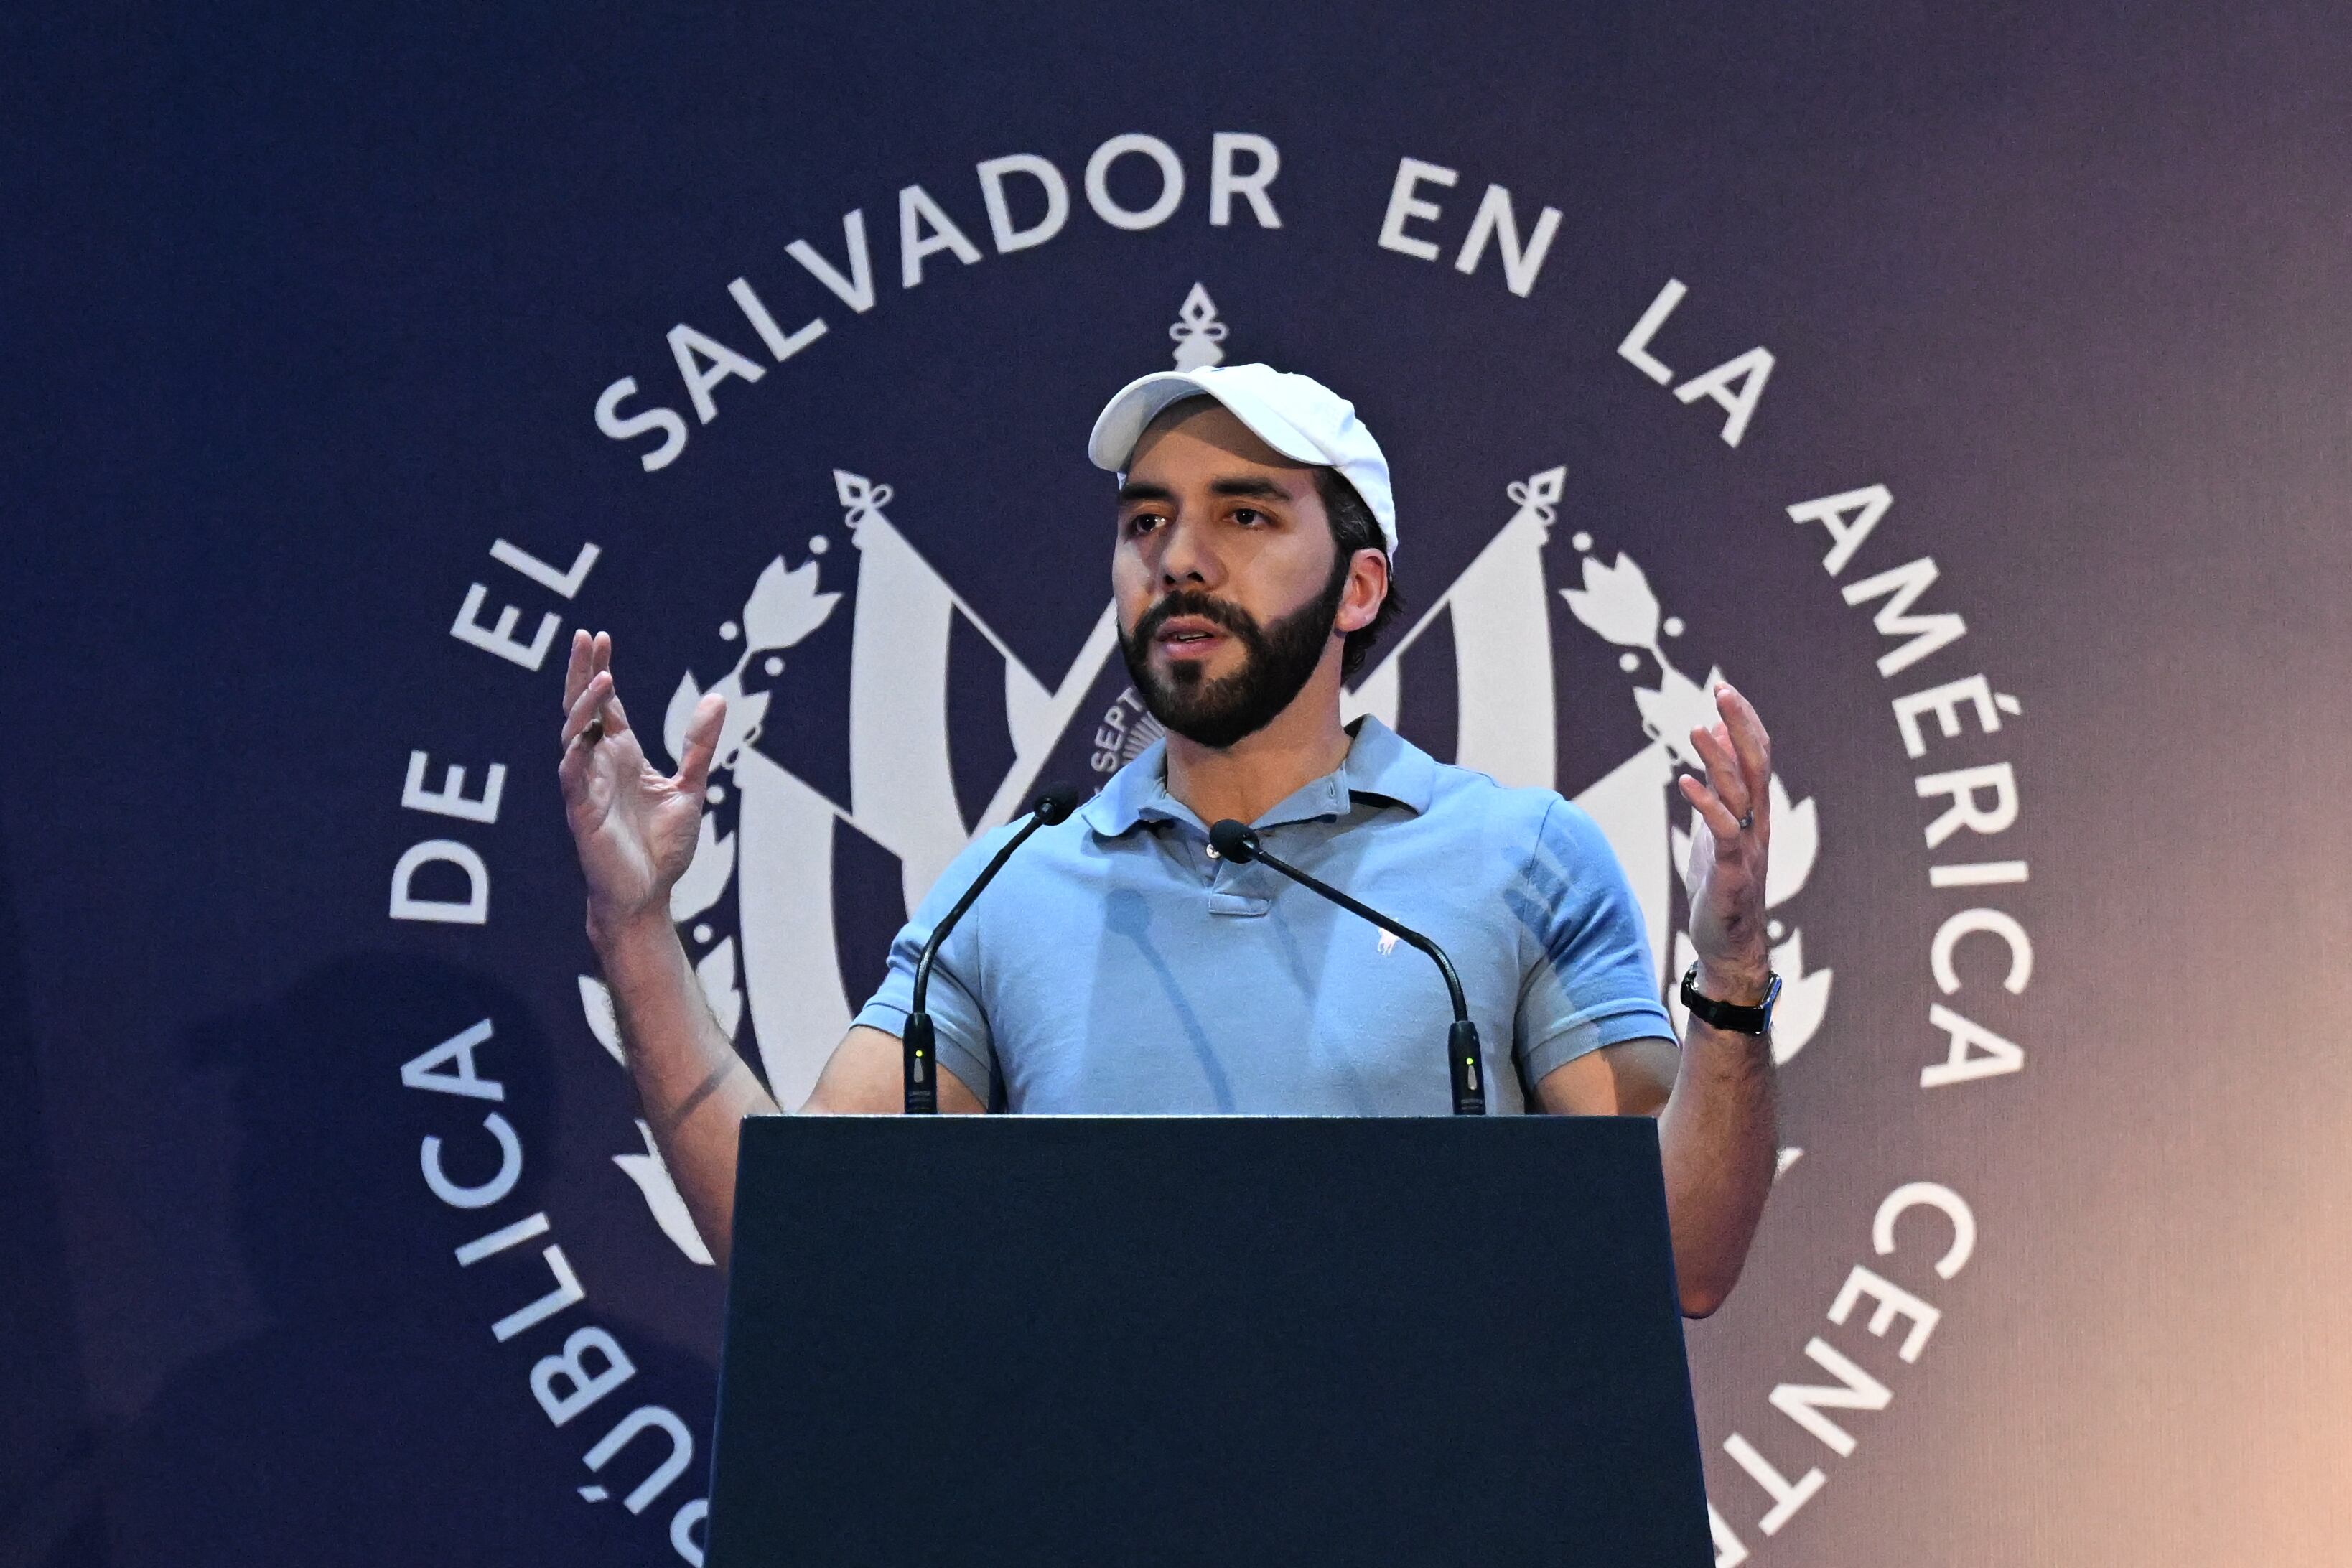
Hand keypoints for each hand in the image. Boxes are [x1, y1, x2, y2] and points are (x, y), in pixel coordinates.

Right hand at [557, 629, 725, 946]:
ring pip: (574, 735)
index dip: (601, 671)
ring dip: (584, 706)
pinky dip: (576, 753)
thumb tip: (718, 698)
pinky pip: (572, 776)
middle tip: (584, 636)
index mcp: (622, 755)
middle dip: (583, 673)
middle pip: (582, 708)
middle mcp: (599, 764)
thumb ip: (699, 745)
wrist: (649, 894)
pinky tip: (584, 733)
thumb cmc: (661, 845)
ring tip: (603, 677)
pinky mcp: (582, 812)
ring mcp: (587, 786)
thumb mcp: (691, 786)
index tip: (601, 637)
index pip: (607, 704)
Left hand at [1676, 683, 1773, 1006]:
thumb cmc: (1722, 884)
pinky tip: (1684, 781)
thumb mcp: (1718, 828)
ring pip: (1740, 793)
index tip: (1725, 689)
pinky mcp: (1732, 871)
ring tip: (1698, 728)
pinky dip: (1705, 804)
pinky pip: (1722, 832)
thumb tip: (1714, 746)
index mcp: (1755, 811)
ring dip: (1719, 759)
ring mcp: (1747, 847)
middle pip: (1757, 764)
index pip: (1757, 755)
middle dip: (1741, 725)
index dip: (1744, 722)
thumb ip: (1720, 790)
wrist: (1728, 943)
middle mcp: (1757, 823)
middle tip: (1722, 689)